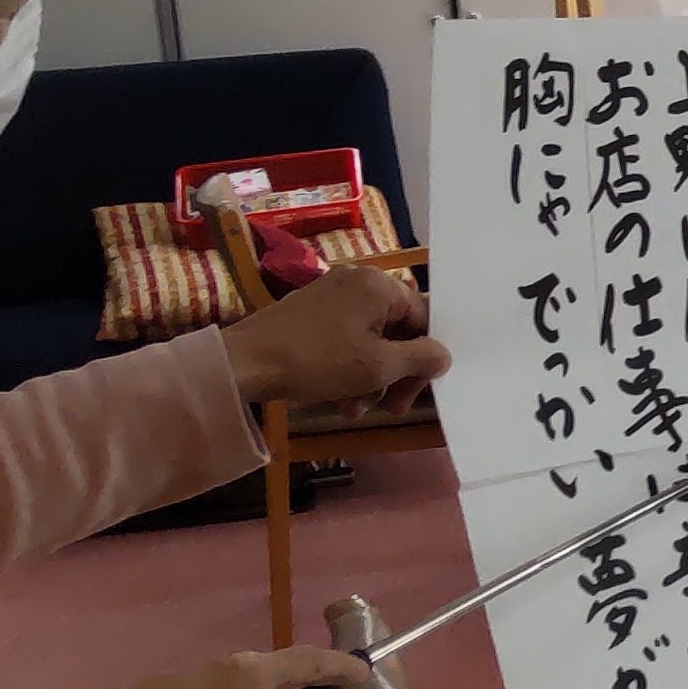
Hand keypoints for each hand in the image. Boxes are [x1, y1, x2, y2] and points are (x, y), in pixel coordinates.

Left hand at [224, 266, 448, 412]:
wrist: (244, 363)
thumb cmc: (317, 361)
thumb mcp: (379, 367)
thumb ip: (421, 359)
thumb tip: (443, 355)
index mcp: (380, 286)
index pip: (423, 320)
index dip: (423, 359)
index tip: (413, 393)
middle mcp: (358, 281)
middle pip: (397, 330)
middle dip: (395, 373)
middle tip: (389, 407)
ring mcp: (331, 293)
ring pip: (371, 339)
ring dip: (371, 377)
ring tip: (355, 407)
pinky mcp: (310, 310)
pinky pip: (346, 336)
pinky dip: (348, 366)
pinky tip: (338, 396)